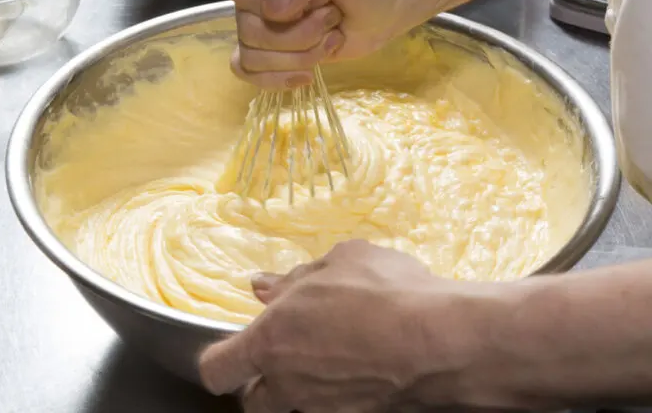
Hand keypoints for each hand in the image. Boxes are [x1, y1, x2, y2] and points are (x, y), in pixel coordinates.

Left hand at [198, 240, 506, 411]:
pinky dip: (337, 394)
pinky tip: (363, 368)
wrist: (442, 340)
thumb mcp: (339, 261)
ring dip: (298, 390)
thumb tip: (262, 286)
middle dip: (261, 382)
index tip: (236, 348)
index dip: (221, 360)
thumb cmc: (384, 291)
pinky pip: (332, 409)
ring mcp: (322, 409)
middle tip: (286, 355)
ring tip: (329, 360)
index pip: (216, 370)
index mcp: (270, 340)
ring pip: (292, 409)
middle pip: (253, 402)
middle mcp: (288, 385)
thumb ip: (293, 278)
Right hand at [231, 0, 419, 88]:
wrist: (387, 4)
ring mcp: (256, 17)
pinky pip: (247, 71)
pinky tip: (309, 70)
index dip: (280, 3)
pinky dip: (280, 77)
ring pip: (251, 52)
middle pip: (248, 26)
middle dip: (300, 31)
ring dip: (300, 53)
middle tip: (332, 14)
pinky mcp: (265, 48)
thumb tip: (275, 8)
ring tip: (329, 35)